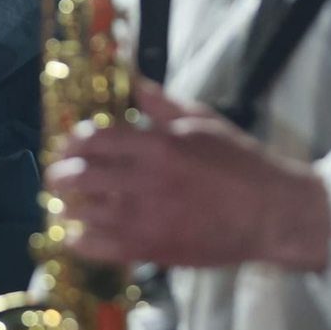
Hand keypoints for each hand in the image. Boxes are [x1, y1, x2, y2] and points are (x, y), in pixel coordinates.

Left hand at [45, 80, 330, 271]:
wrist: (273, 214)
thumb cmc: (242, 164)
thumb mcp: (204, 123)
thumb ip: (162, 105)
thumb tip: (133, 80)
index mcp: (158, 146)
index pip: (95, 140)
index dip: (73, 142)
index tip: (68, 144)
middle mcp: (145, 182)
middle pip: (80, 176)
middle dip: (60, 174)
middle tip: (58, 176)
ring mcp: (145, 219)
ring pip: (84, 213)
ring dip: (67, 208)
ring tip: (63, 205)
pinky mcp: (151, 250)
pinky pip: (100, 248)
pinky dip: (81, 241)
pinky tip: (76, 235)